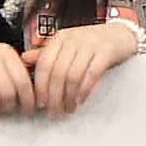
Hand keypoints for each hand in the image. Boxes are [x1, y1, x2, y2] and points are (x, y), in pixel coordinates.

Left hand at [23, 23, 137, 118]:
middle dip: (55, 97)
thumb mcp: (68, 45)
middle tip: (54, 112)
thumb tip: (24, 59)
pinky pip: (92, 74)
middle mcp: (73, 39)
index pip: (45, 64)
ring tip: (68, 108)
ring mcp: (91, 44)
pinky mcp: (106, 51)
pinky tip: (81, 99)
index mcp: (60, 38)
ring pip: (73, 75)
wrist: (121, 34)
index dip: (41, 86)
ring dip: (69, 96)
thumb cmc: (92, 42)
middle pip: (58, 72)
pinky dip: (85, 90)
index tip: (41, 103)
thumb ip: (47, 53)